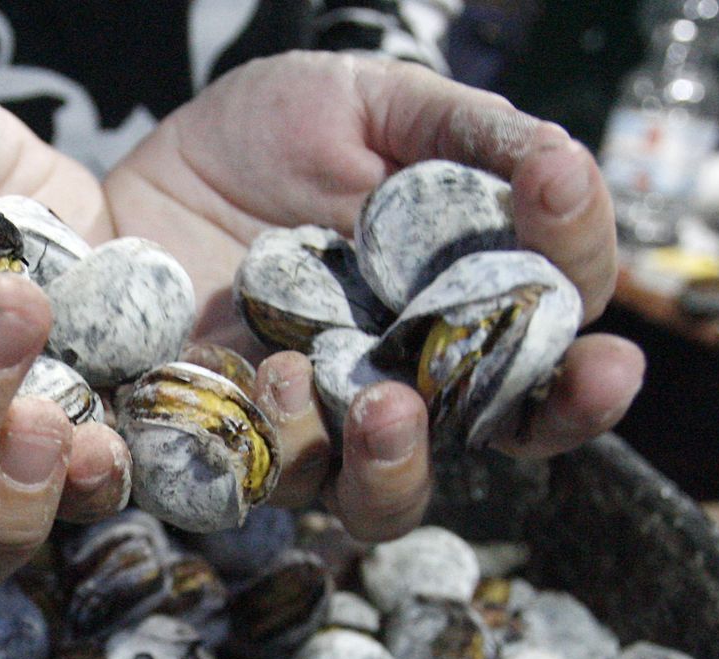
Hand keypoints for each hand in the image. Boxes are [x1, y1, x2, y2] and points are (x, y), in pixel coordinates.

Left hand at [104, 51, 644, 541]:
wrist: (125, 184)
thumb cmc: (258, 144)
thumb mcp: (368, 106)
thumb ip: (463, 135)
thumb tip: (565, 161)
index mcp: (459, 301)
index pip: (553, 317)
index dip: (582, 280)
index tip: (573, 228)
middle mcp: (408, 379)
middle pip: (510, 432)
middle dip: (564, 410)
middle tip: (593, 376)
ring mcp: (321, 428)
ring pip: (388, 492)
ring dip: (404, 455)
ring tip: (386, 399)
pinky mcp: (233, 453)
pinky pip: (266, 482)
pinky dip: (279, 445)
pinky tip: (270, 379)